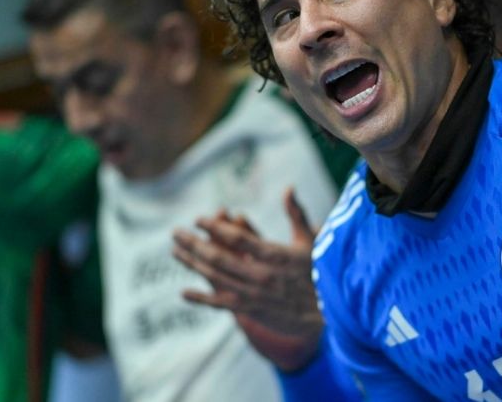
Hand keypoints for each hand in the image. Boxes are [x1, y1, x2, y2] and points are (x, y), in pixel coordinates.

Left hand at [172, 188, 322, 370]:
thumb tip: (288, 187)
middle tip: (175, 232)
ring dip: (193, 263)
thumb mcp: (309, 241)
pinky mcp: (251, 310)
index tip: (198, 218)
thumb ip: (295, 214)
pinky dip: (201, 298)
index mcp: (275, 255)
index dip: (215, 227)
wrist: (326, 313)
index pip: (237, 238)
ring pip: (216, 277)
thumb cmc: (318, 272)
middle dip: (194, 243)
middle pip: (218, 257)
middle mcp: (260, 274)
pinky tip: (184, 292)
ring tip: (175, 251)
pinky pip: (220, 303)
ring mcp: (253, 294)